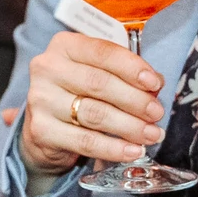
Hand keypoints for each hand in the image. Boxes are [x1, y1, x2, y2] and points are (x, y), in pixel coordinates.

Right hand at [18, 31, 165, 176]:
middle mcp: (48, 68)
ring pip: (94, 114)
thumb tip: (155, 85)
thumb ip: (125, 75)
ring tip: (151, 134)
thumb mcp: (99, 74)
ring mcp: (41, 100)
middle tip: (156, 113)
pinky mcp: (41, 130)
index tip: (155, 83)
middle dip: (135, 100)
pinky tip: (132, 150)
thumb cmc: (79, 94)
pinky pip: (85, 141)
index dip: (131, 67)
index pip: (102, 52)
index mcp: (64, 46)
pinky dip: (113, 148)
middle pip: (99, 83)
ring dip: (130, 126)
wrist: (47, 127)